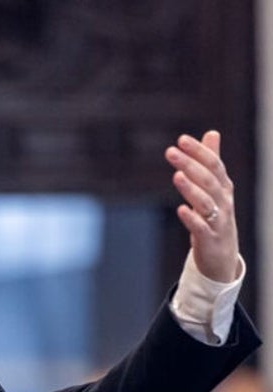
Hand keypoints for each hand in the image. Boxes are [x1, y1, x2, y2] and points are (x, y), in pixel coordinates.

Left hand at [165, 130, 239, 282]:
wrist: (222, 256)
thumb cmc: (216, 217)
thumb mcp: (214, 188)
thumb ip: (212, 161)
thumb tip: (212, 132)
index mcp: (223, 187)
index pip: (213, 165)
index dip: (199, 152)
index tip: (182, 139)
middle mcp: (223, 201)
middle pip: (208, 180)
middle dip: (191, 165)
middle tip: (171, 152)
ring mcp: (217, 220)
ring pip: (206, 202)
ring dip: (191, 189)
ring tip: (177, 176)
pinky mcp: (209, 238)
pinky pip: (201, 227)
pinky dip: (192, 218)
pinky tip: (180, 210)